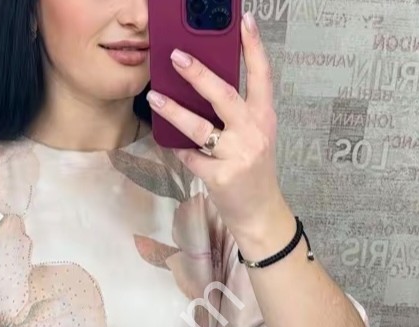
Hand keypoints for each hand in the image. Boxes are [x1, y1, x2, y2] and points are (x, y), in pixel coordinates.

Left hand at [146, 11, 283, 238]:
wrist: (259, 213)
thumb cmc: (252, 171)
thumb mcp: (254, 136)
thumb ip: (238, 114)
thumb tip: (204, 87)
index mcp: (264, 117)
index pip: (262, 75)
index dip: (254, 47)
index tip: (244, 21)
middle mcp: (253, 133)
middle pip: (224, 95)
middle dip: (198, 74)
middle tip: (176, 56)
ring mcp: (237, 156)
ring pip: (199, 128)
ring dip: (173, 111)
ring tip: (154, 96)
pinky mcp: (221, 177)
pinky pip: (191, 157)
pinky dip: (179, 150)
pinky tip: (171, 144)